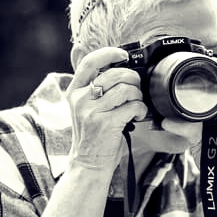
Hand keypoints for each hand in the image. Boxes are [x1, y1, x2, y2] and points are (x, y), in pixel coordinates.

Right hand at [66, 48, 147, 172]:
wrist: (88, 163)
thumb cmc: (93, 134)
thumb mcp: (86, 108)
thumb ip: (96, 88)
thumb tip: (121, 67)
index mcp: (74, 91)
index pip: (89, 62)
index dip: (109, 53)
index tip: (123, 55)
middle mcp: (80, 99)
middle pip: (115, 74)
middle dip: (133, 79)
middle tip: (136, 89)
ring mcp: (91, 111)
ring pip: (126, 89)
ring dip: (138, 96)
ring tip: (136, 105)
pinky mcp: (106, 123)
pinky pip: (133, 106)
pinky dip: (141, 110)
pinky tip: (138, 117)